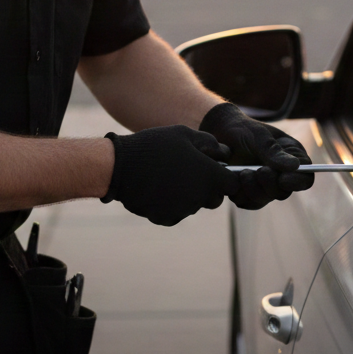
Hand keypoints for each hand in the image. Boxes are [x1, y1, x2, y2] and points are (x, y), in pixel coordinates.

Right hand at [103, 126, 238, 225]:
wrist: (120, 167)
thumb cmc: (155, 146)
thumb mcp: (184, 134)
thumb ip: (209, 143)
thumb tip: (225, 153)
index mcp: (209, 177)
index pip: (233, 184)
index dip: (228, 177)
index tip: (218, 170)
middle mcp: (199, 198)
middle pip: (215, 198)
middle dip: (209, 187)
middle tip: (191, 171)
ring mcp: (182, 211)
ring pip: (194, 205)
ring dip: (189, 195)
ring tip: (169, 176)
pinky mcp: (166, 219)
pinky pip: (176, 212)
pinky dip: (171, 204)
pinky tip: (158, 188)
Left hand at [199, 103, 313, 208]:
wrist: (219, 133)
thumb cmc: (243, 129)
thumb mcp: (259, 136)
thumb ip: (274, 152)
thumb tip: (295, 166)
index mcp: (292, 157)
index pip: (305, 177)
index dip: (297, 182)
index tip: (283, 179)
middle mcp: (280, 174)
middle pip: (284, 192)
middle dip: (270, 184)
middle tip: (259, 171)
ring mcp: (264, 184)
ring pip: (265, 199)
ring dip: (254, 189)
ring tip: (243, 172)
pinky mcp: (247, 191)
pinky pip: (248, 202)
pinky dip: (241, 194)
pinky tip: (234, 178)